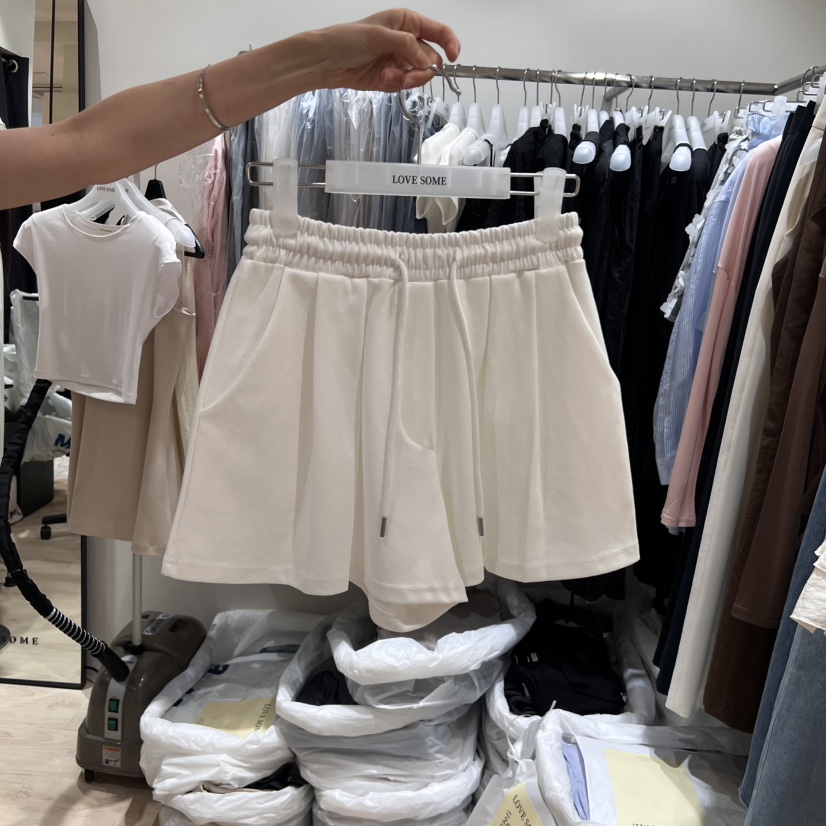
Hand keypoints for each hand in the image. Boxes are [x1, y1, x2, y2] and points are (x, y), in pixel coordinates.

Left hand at [312, 8, 460, 92]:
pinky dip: (397, 85)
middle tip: (407, 77)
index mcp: (407, 23)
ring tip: (388, 77)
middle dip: (421, 70)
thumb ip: (407, 46)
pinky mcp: (393, 78)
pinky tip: (382, 80)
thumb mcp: (379, 36)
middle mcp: (408, 41)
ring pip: (419, 75)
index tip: (454, 57)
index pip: (438, 32)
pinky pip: (406, 85)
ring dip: (407, 79)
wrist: (327, 62)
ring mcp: (400, 61)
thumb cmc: (348, 39)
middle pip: (431, 59)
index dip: (450, 43)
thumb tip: (428, 61)